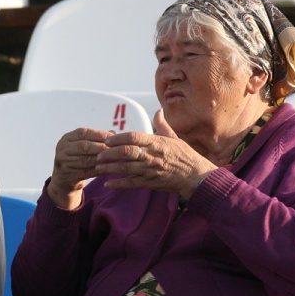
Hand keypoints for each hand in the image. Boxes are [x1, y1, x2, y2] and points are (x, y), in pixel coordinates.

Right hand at [47, 127, 113, 208]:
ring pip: (86, 160)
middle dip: (101, 147)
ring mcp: (64, 163)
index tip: (112, 137)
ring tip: (115, 159)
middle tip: (115, 149)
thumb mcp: (82, 145)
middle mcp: (63, 149)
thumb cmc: (78, 157)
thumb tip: (113, 133)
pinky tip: (109, 169)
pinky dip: (99, 170)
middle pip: (84, 146)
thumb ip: (96, 138)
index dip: (98, 134)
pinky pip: (87, 173)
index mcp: (66, 138)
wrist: (64, 178)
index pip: (83, 133)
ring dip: (102, 160)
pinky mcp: (69, 176)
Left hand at [94, 110, 216, 198]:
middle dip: (110, 153)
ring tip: (98, 167)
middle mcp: (152, 155)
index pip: (134, 137)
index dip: (118, 138)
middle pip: (126, 152)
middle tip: (98, 154)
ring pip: (126, 168)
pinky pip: (131, 184)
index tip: (107, 140)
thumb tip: (158, 111)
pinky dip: (118, 184)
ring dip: (110, 168)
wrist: (196, 177)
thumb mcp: (175, 138)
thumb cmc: (185, 156)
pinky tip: (107, 183)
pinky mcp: (150, 183)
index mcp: (156, 142)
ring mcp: (150, 170)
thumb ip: (162, 125)